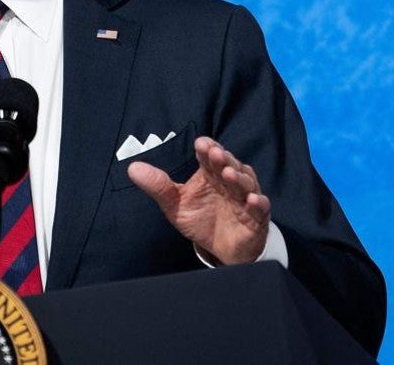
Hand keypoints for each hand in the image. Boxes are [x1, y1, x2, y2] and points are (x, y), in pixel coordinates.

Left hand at [127, 136, 270, 264]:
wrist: (221, 249)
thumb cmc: (201, 220)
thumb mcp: (175, 204)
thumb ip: (158, 186)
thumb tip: (132, 168)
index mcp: (211, 174)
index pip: (210, 156)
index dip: (207, 149)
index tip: (201, 144)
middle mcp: (230, 181)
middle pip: (229, 165)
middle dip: (223, 159)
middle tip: (214, 154)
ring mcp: (245, 197)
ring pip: (246, 182)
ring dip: (238, 177)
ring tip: (228, 173)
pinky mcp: (256, 216)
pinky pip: (260, 207)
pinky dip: (258, 202)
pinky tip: (252, 199)